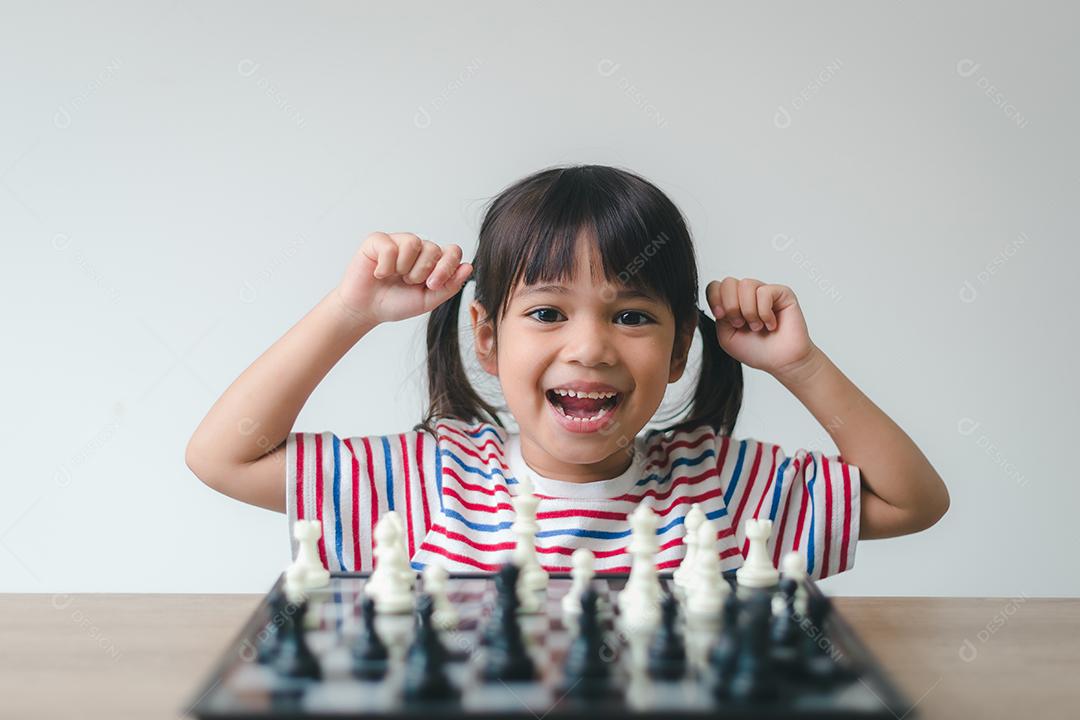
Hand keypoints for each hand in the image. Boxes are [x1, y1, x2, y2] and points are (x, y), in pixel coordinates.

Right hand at [335, 232, 472, 325]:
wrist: (366, 309)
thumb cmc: (396, 303)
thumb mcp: (428, 300)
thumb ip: (450, 285)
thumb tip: (468, 266)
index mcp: (433, 261)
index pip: (453, 251)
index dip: (446, 267)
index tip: (433, 285)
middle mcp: (419, 248)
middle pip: (433, 248)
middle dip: (421, 272)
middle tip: (408, 283)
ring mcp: (399, 241)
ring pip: (413, 243)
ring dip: (403, 268)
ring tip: (394, 276)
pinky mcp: (378, 240)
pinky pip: (390, 246)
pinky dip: (385, 266)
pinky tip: (379, 273)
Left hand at [705, 277, 818, 379]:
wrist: (780, 362)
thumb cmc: (756, 350)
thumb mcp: (726, 337)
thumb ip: (719, 316)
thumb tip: (722, 300)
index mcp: (732, 302)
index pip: (715, 286)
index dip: (714, 299)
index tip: (721, 316)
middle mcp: (747, 295)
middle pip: (728, 282)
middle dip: (731, 306)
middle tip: (740, 324)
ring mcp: (764, 292)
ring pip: (746, 284)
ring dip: (748, 311)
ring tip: (757, 326)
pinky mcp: (781, 293)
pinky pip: (764, 292)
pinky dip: (764, 312)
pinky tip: (770, 324)